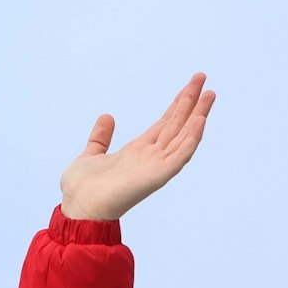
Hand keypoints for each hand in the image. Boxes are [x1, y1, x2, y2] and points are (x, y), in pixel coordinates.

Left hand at [59, 73, 216, 220]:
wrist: (78, 208)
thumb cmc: (82, 190)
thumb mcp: (91, 154)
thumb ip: (100, 138)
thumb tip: (107, 117)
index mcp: (137, 151)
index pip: (164, 123)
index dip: (177, 105)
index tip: (190, 86)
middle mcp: (150, 156)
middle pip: (176, 124)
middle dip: (191, 102)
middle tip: (203, 78)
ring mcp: (156, 165)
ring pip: (183, 136)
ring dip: (197, 115)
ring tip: (209, 94)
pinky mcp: (157, 175)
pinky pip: (180, 155)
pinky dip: (191, 139)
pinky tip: (200, 121)